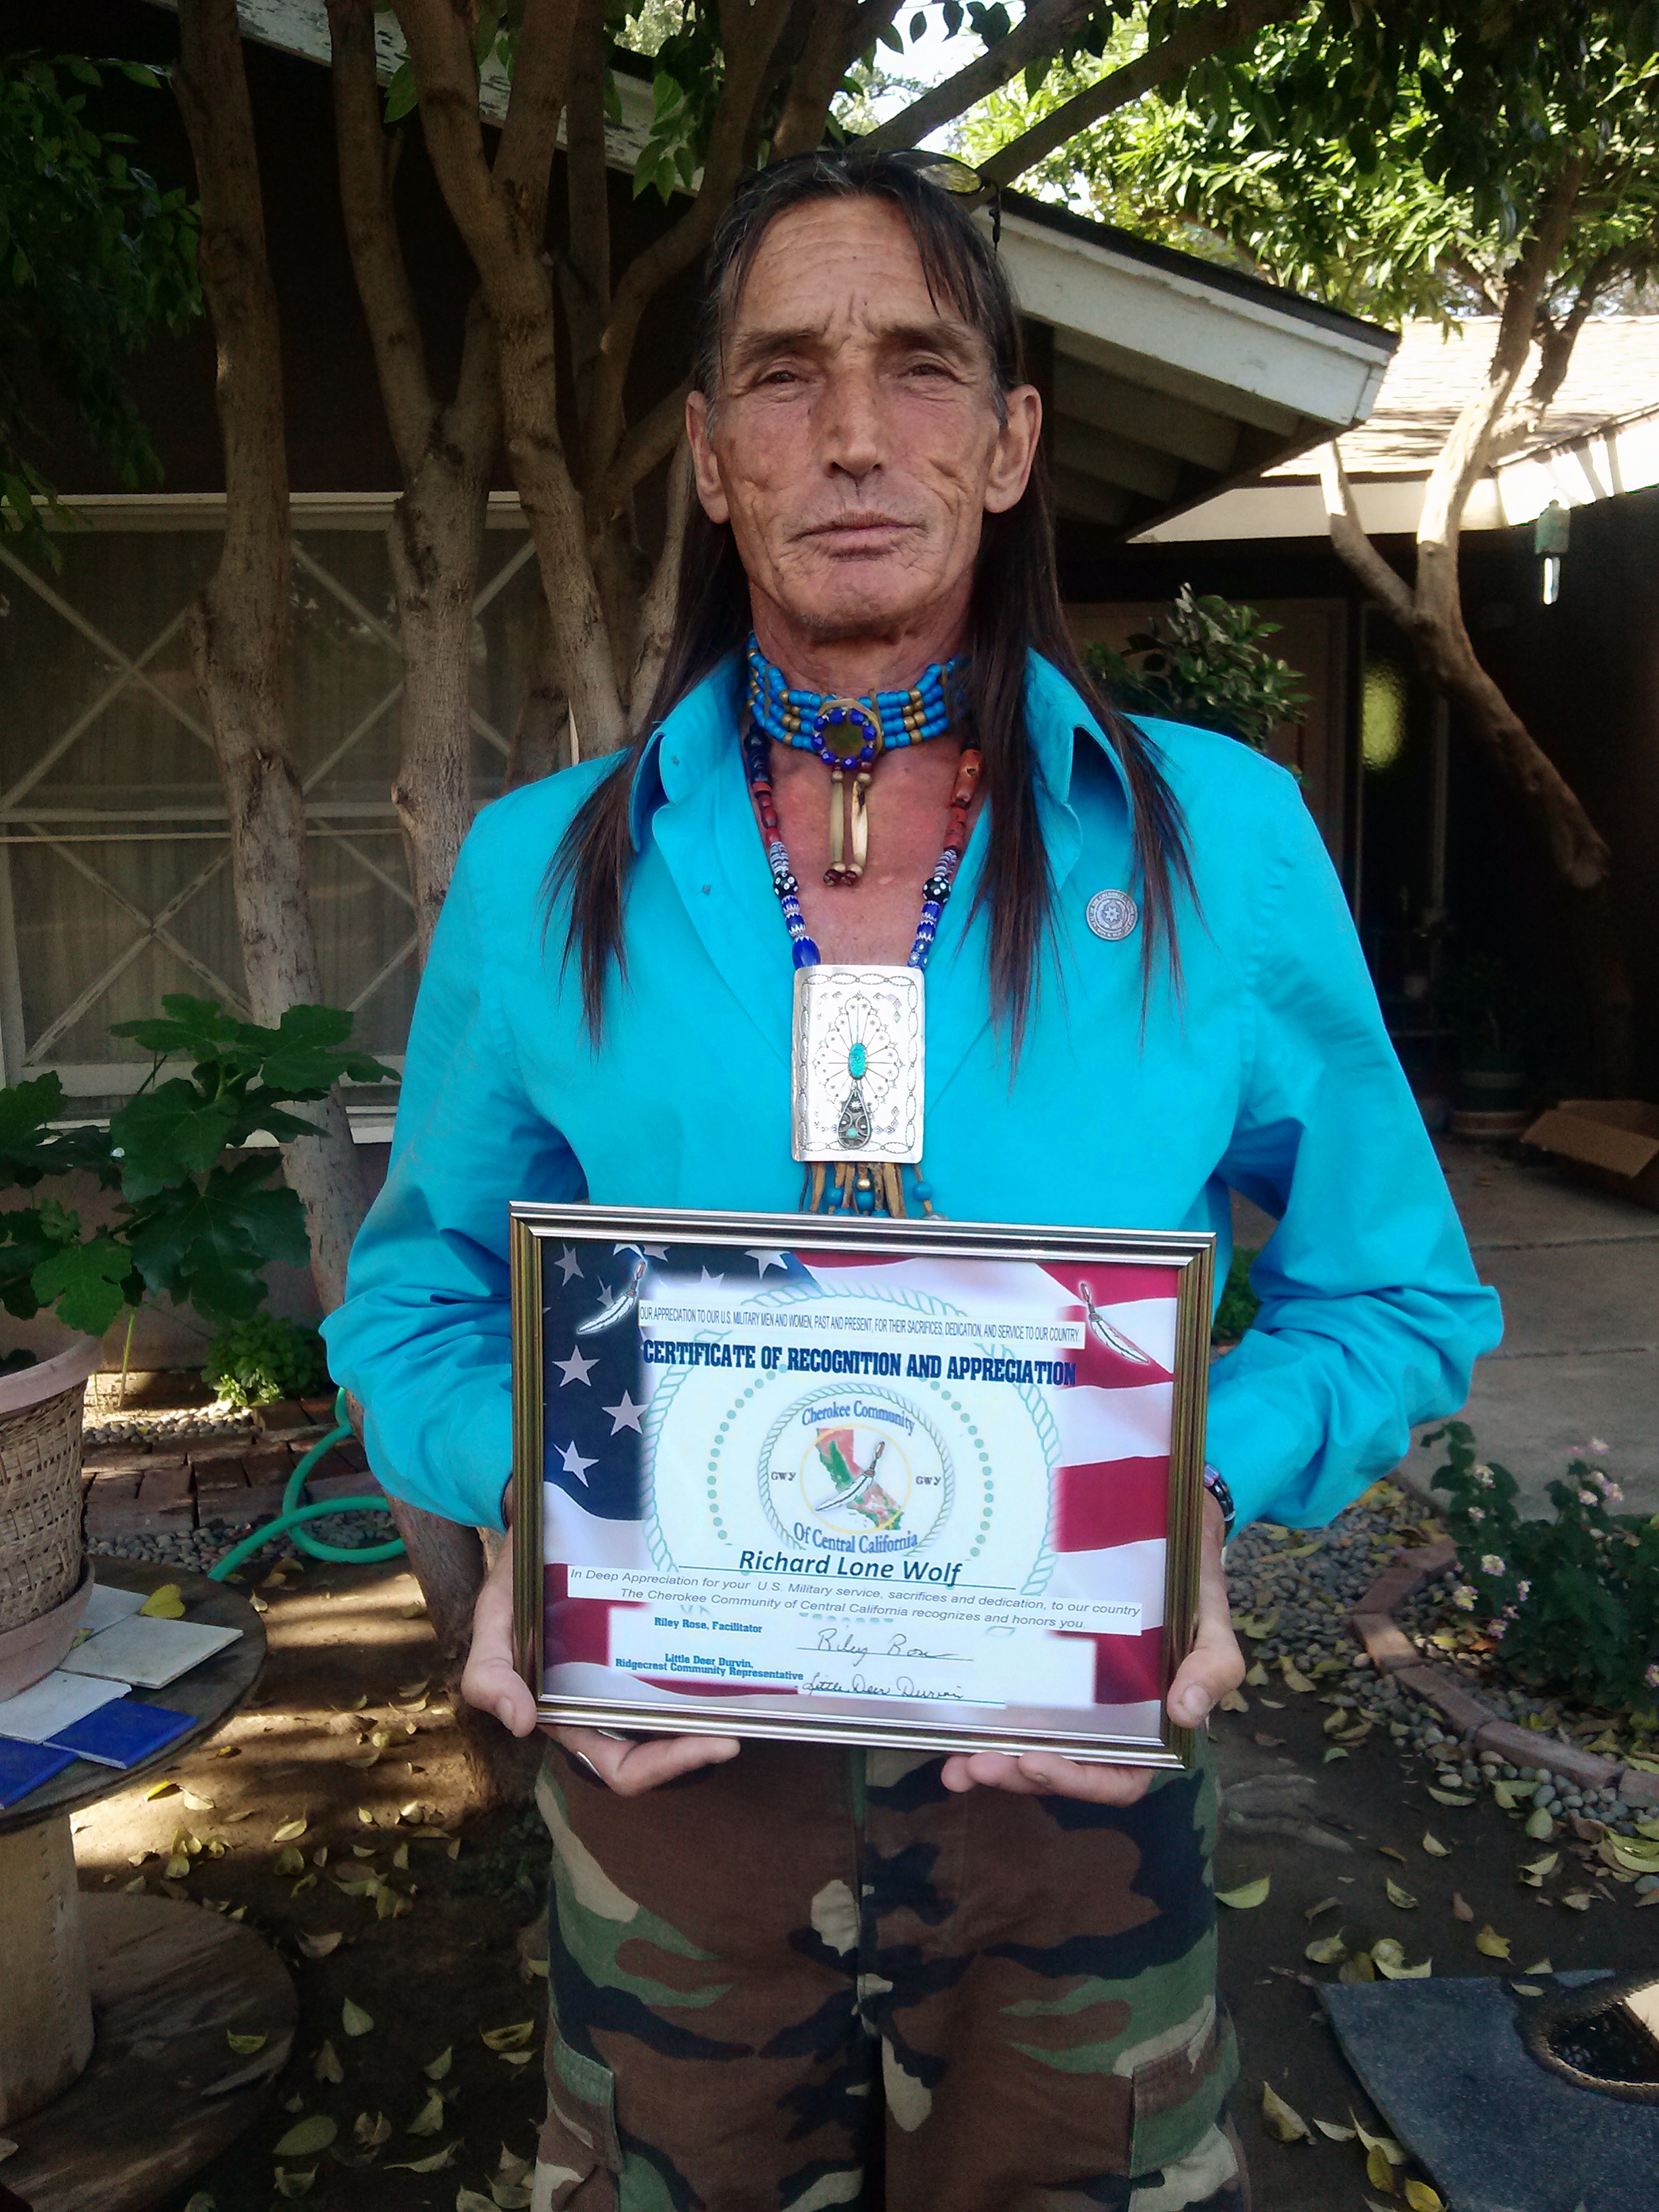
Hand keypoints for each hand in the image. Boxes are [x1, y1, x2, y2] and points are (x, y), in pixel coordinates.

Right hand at [459, 1523, 740, 1794]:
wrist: (538, 1527)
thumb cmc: (514, 1581)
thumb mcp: (494, 1619)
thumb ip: (490, 1673)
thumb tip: (521, 1723)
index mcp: (567, 1714)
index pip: (618, 1767)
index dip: (663, 1767)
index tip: (715, 1744)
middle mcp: (601, 1701)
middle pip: (655, 1749)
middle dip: (696, 1748)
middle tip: (737, 1727)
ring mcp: (625, 1672)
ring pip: (671, 1713)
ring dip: (707, 1714)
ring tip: (746, 1700)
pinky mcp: (643, 1640)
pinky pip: (673, 1667)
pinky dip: (700, 1671)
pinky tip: (729, 1650)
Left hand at [940, 1492, 1242, 1803]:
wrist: (1161, 1536)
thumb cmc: (1190, 1591)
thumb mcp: (1211, 1627)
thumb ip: (1211, 1669)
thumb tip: (1186, 1712)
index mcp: (1149, 1730)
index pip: (1118, 1779)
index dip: (1077, 1780)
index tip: (1035, 1762)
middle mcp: (1106, 1724)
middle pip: (1062, 1768)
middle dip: (1018, 1775)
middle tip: (977, 1765)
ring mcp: (1070, 1702)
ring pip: (1030, 1747)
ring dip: (992, 1761)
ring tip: (956, 1765)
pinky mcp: (1041, 1671)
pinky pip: (1012, 1706)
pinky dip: (983, 1723)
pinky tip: (951, 1726)